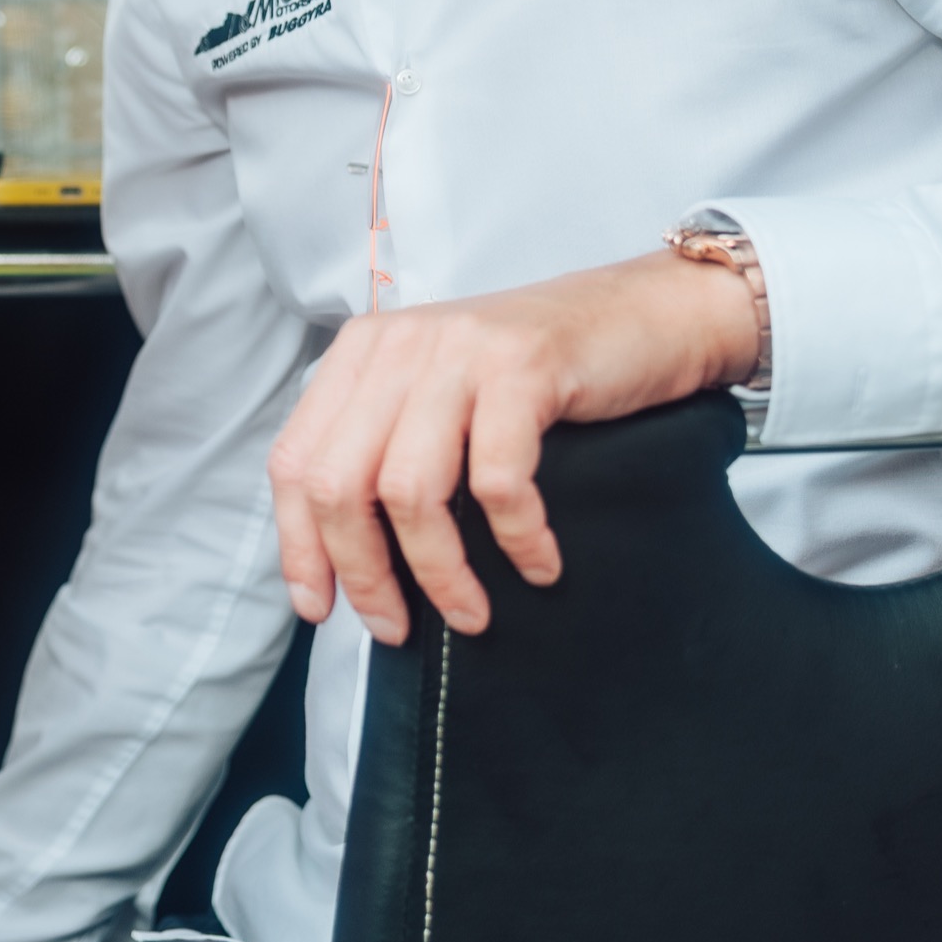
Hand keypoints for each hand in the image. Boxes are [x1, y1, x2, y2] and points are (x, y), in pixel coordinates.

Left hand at [266, 248, 755, 644]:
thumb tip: (342, 557)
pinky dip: (516, 539)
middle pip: (339, 482)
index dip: (299, 545)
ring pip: (409, 490)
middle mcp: (398, 345)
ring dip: (439, 571)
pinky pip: (497, 481)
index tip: (320, 607)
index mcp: (362, 353)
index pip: (294, 461)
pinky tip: (539, 565)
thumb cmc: (540, 376)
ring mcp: (459, 353)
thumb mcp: (439, 397)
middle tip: (396, 628)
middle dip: (363, 573)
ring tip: (471, 615)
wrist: (647, 314)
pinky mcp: (523, 368)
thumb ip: (385, 448)